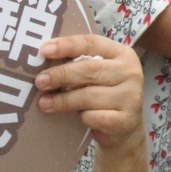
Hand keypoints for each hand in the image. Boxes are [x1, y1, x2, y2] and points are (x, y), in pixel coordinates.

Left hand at [34, 35, 144, 150]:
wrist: (125, 129)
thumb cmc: (105, 94)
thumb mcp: (98, 74)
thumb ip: (80, 63)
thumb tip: (43, 59)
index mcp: (122, 54)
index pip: (92, 43)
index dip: (67, 45)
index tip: (44, 50)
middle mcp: (130, 72)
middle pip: (89, 69)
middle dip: (60, 75)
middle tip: (40, 81)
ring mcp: (130, 97)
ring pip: (88, 95)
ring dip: (63, 100)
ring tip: (44, 103)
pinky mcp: (125, 120)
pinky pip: (94, 116)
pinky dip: (81, 117)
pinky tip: (75, 118)